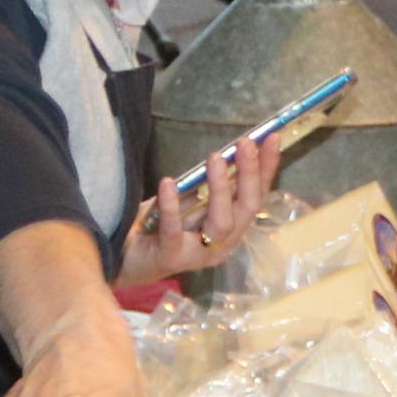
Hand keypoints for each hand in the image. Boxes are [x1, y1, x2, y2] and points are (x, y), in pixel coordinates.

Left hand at [116, 130, 280, 287]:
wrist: (124, 256)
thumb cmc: (160, 224)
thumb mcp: (189, 200)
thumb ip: (208, 185)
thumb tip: (229, 152)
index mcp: (232, 228)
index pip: (256, 196)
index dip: (266, 168)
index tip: (272, 138)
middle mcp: (222, 244)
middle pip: (247, 209)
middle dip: (250, 174)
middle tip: (246, 143)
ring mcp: (198, 255)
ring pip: (221, 222)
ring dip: (221, 188)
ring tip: (215, 157)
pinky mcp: (171, 258)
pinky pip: (174, 230)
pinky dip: (172, 205)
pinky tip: (168, 183)